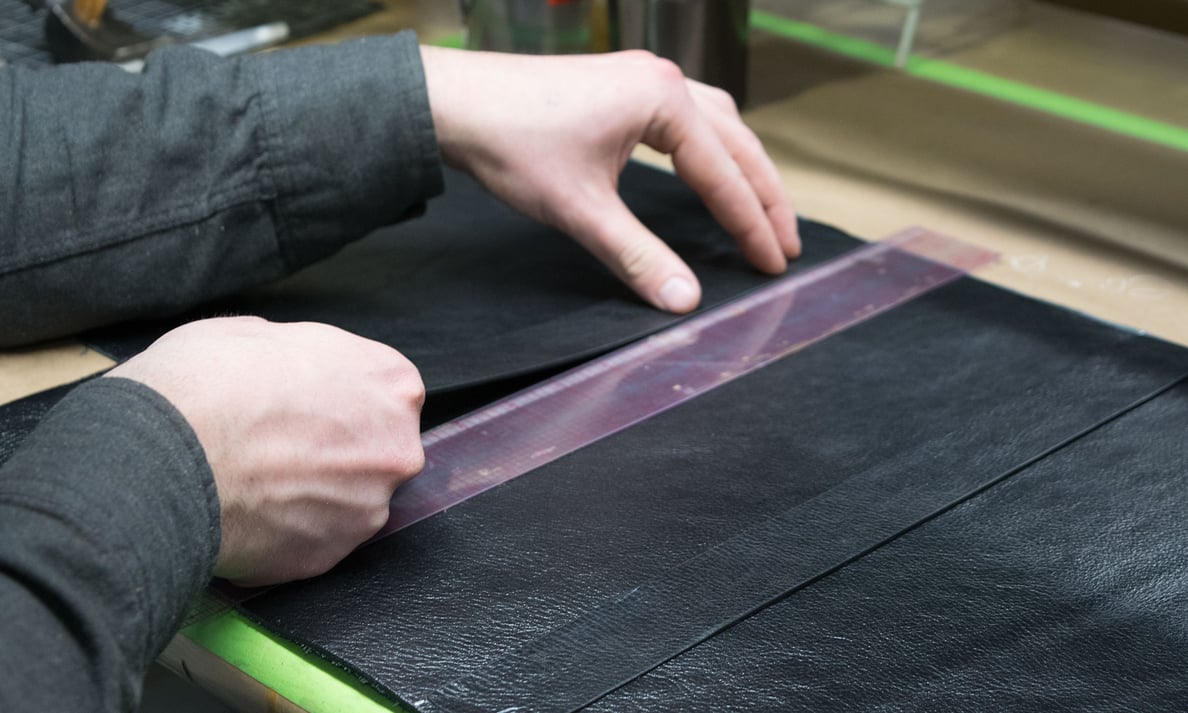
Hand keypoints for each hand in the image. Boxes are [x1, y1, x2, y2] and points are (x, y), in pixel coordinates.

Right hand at [107, 317, 424, 585]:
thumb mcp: (256, 333)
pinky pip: (313, 542)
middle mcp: (396, 449)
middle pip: (375, 451)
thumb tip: (294, 368)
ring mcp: (367, 508)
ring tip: (253, 481)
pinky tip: (246, 513)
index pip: (386, 393)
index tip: (308, 407)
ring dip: (310, 495)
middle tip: (278, 447)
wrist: (157, 460)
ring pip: (346, 501)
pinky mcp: (330, 557)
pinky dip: (285, 533)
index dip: (340, 399)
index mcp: (389, 383)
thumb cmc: (201, 386)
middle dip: (334, 451)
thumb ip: (302, 356)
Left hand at [421, 46, 798, 313]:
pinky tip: (709, 168)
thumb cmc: (513, 143)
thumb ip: (638, 256)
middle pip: (736, 143)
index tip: (774, 263)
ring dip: (743, 168)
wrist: (452, 102)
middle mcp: (662, 79)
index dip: (751, 225)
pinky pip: (688, 117)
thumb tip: (685, 300)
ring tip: (762, 210)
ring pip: (716, 125)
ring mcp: (641, 76)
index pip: (724, 174)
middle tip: (787, 245)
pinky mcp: (620, 85)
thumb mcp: (582, 210)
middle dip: (764, 197)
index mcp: (663, 100)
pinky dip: (711, 149)